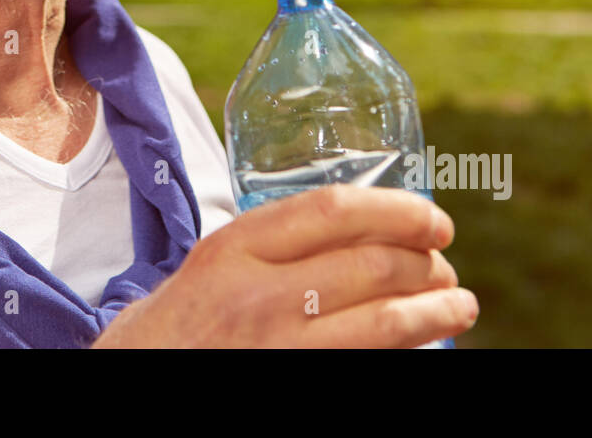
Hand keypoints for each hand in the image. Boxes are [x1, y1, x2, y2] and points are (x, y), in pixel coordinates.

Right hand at [92, 184, 476, 347]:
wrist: (132, 382)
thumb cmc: (176, 323)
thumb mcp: (212, 262)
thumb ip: (270, 243)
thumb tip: (357, 225)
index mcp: (236, 246)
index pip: (336, 210)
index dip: (399, 209)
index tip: (430, 216)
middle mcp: (259, 294)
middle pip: (372, 264)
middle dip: (425, 260)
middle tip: (444, 260)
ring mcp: (279, 347)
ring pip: (384, 321)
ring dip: (436, 309)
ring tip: (459, 303)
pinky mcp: (294, 383)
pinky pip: (370, 361)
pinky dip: (408, 348)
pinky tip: (427, 341)